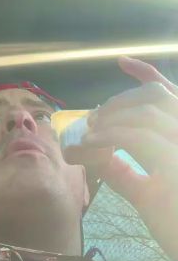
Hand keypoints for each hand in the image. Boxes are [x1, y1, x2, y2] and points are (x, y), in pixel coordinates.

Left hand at [85, 56, 177, 260]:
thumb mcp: (149, 197)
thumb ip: (126, 174)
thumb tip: (100, 158)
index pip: (171, 94)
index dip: (147, 74)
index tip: (123, 62)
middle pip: (157, 97)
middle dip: (120, 101)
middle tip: (95, 118)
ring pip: (147, 113)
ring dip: (113, 118)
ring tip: (91, 133)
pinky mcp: (175, 165)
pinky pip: (140, 138)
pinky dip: (113, 136)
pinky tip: (93, 143)